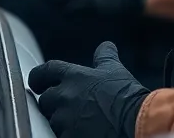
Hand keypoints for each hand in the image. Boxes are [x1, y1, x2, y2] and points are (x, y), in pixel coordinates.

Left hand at [28, 42, 148, 137]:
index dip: (38, 77)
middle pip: (44, 99)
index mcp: (73, 76)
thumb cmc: (126, 94)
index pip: (43, 71)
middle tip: (66, 107)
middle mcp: (64, 96)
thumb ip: (105, 56)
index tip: (37, 83)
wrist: (135, 120)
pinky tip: (81, 132)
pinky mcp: (68, 137)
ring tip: (78, 121)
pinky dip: (68, 133)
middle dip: (52, 103)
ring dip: (61, 120)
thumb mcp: (115, 70)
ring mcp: (64, 119)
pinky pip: (60, 135)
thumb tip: (106, 46)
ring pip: (52, 120)